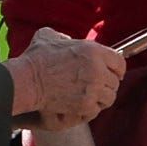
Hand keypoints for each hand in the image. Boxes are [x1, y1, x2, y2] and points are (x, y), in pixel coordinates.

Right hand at [6, 28, 125, 125]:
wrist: (27, 80)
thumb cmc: (36, 58)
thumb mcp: (49, 36)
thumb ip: (64, 37)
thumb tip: (66, 40)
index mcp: (93, 50)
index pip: (119, 62)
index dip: (117, 68)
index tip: (113, 72)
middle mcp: (97, 70)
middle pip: (115, 81)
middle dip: (107, 84)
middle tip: (96, 85)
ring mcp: (93, 89)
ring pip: (110, 97)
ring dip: (101, 97)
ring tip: (91, 96)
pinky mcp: (85, 105)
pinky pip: (97, 109)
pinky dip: (91, 108)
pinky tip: (82, 104)